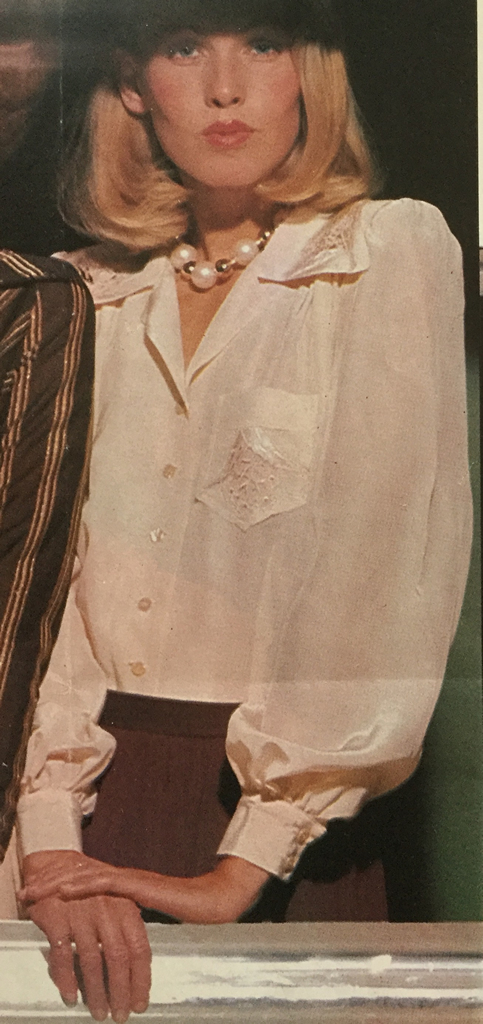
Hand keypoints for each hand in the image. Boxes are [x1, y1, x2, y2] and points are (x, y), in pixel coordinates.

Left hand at [21, 853, 268, 923]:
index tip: (36, 892)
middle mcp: (124, 879)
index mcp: (125, 887)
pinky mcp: (141, 885)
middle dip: (50, 881)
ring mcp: (132, 880)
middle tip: (25, 890)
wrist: (217, 903)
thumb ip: (130, 927)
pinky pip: (107, 884)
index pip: (85, 882)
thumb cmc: (190, 915)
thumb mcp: (148, 925)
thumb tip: (112, 942)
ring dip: (57, 883)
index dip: (60, 885)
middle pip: (79, 876)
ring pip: (86, 877)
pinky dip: (83, 886)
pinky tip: (65, 891)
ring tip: (35, 890)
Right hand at [22, 853, 150, 1022]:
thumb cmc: (90, 890)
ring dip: (96, 992)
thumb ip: (126, 930)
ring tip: (99, 1011)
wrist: (56, 865)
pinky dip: (67, 979)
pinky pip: (63, 955)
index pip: (140, 948)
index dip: (141, 978)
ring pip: (92, 961)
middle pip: (119, 958)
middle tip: (121, 1015)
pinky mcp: (58, 918)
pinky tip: (70, 995)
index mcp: (126, 907)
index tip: (140, 1002)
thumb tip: (138, 968)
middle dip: (121, 991)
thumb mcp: (116, 902)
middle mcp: (107, 910)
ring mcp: (82, 914)